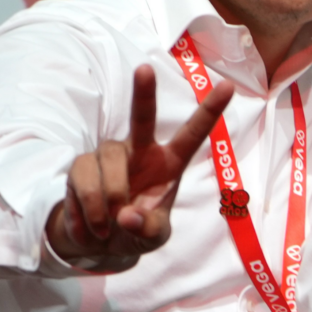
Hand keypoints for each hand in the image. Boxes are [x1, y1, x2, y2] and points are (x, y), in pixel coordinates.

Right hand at [45, 65, 233, 271]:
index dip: (209, 110)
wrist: (97, 242)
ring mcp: (109, 155)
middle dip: (144, 93)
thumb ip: (147, 229)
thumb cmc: (134, 231)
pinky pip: (84, 179)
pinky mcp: (82, 165)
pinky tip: (91, 225)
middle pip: (142, 117)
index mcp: (168, 163)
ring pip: (109, 162)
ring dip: (108, 200)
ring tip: (107, 227)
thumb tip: (127, 216)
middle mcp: (139, 151)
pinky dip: (88, 208)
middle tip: (144, 68)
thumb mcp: (152, 238)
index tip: (228, 85)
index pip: (192, 134)